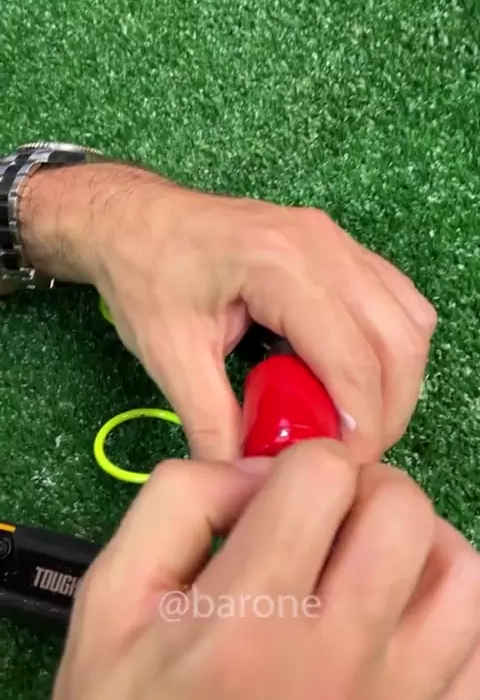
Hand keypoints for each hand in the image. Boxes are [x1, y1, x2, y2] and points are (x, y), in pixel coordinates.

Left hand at [21, 163, 436, 461]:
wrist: (135, 219)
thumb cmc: (145, 277)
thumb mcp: (169, 355)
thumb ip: (212, 422)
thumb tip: (251, 480)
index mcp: (281, 266)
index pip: (353, 358)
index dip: (361, 425)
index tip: (345, 470)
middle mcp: (324, 245)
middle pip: (398, 340)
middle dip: (389, 410)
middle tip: (353, 454)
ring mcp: (338, 240)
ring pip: (409, 320)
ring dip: (396, 380)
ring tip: (354, 421)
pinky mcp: (340, 247)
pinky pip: (395, 301)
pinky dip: (390, 348)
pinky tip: (351, 377)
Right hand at [46, 441, 479, 699]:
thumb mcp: (112, 594)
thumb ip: (180, 500)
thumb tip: (262, 469)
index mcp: (246, 626)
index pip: (324, 475)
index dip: (297, 462)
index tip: (276, 495)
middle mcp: (334, 670)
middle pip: (402, 511)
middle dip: (359, 488)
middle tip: (321, 517)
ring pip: (461, 572)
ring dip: (415, 539)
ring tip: (364, 556)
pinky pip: (479, 647)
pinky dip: (448, 605)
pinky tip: (398, 607)